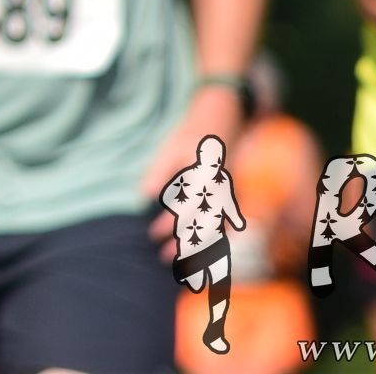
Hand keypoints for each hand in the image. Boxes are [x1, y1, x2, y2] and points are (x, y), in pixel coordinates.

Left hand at [141, 82, 247, 253]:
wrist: (223, 115)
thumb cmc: (193, 131)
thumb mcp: (172, 147)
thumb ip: (160, 171)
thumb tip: (144, 196)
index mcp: (207, 176)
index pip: (189, 208)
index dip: (170, 225)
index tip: (152, 235)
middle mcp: (222, 188)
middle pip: (206, 226)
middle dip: (185, 244)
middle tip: (162, 257)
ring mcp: (230, 194)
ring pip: (217, 228)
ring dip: (199, 244)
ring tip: (177, 259)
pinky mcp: (231, 196)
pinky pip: (225, 224)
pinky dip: (213, 238)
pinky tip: (202, 248)